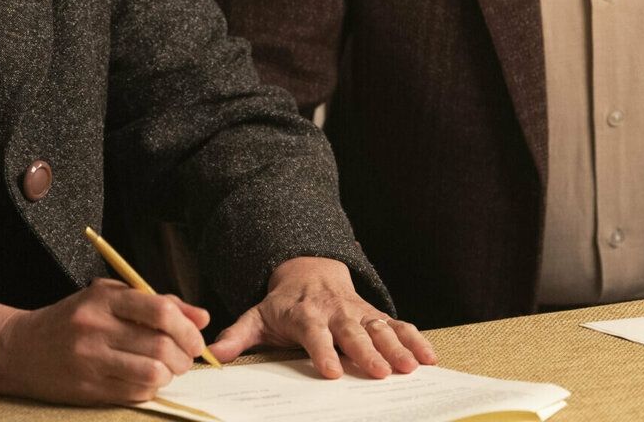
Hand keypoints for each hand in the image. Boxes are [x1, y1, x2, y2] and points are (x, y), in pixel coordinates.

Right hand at [0, 283, 210, 405]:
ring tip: (165, 369)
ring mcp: (92, 360)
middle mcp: (96, 327)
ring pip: (153, 373)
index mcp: (103, 298)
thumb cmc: (70, 320)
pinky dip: (150, 389)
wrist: (21, 349)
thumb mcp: (106, 297)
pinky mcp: (90, 389)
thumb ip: (155, 302)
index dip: (187, 328)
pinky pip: (137, 394)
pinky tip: (142, 380)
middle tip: (185, 357)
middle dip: (184, 355)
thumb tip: (201, 316)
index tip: (195, 337)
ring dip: (169, 375)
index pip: (159, 310)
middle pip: (161, 345)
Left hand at [211, 256, 435, 379]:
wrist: (306, 271)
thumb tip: (213, 353)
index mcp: (304, 315)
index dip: (322, 351)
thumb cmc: (282, 305)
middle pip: (351, 331)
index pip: (313, 334)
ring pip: (379, 328)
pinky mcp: (376, 314)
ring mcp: (358, 312)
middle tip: (380, 372)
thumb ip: (237, 335)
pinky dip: (415, 338)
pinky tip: (430, 357)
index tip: (331, 372)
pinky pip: (398, 324)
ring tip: (412, 367)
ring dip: (396, 346)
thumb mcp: (256, 316)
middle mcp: (334, 312)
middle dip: (366, 351)